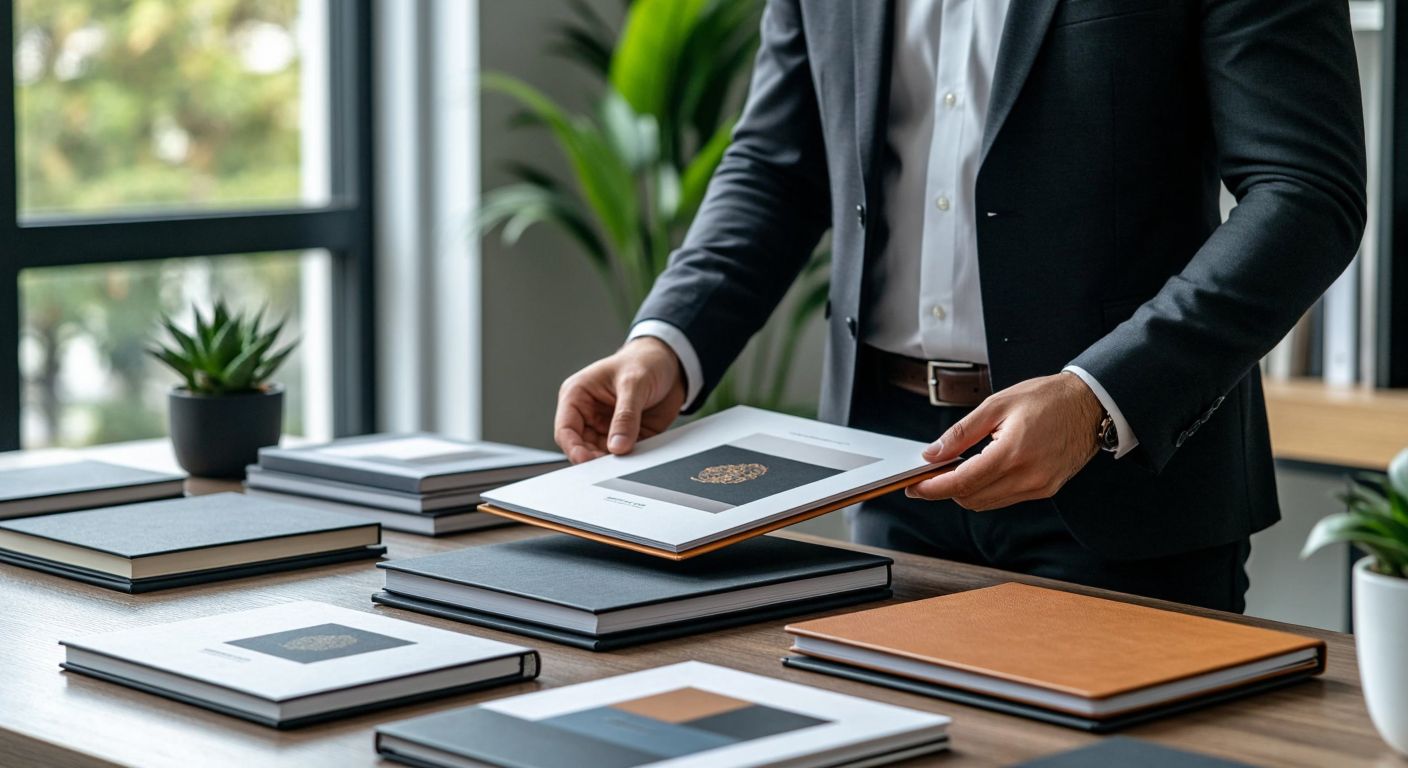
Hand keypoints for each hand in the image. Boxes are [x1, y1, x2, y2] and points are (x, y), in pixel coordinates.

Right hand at [554, 337, 686, 463]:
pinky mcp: (627, 436)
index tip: (587, 460)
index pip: (565, 429)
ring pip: (601, 455)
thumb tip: (617, 445)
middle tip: (610, 466)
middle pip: (581, 447)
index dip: (573, 448)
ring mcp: (607, 427)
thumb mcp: (633, 383)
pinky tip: (638, 458)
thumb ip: (625, 416)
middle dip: (594, 458)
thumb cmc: (645, 361)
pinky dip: (630, 460)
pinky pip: (624, 456)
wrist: (672, 364)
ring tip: (626, 462)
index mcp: (578, 395)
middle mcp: (589, 414)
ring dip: (612, 461)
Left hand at [906, 372, 1103, 510]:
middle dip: (945, 491)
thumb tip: (933, 453)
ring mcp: (1039, 487)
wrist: (1091, 404)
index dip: (933, 488)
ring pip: (987, 503)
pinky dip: (987, 490)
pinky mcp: (1046, 490)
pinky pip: (1006, 498)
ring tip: (953, 471)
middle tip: (929, 476)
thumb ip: (961, 433)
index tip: (914, 487)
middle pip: (971, 499)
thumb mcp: (997, 405)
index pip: (962, 482)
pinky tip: (981, 472)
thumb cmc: (1048, 398)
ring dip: (965, 492)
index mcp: (1013, 453)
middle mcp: (1028, 476)